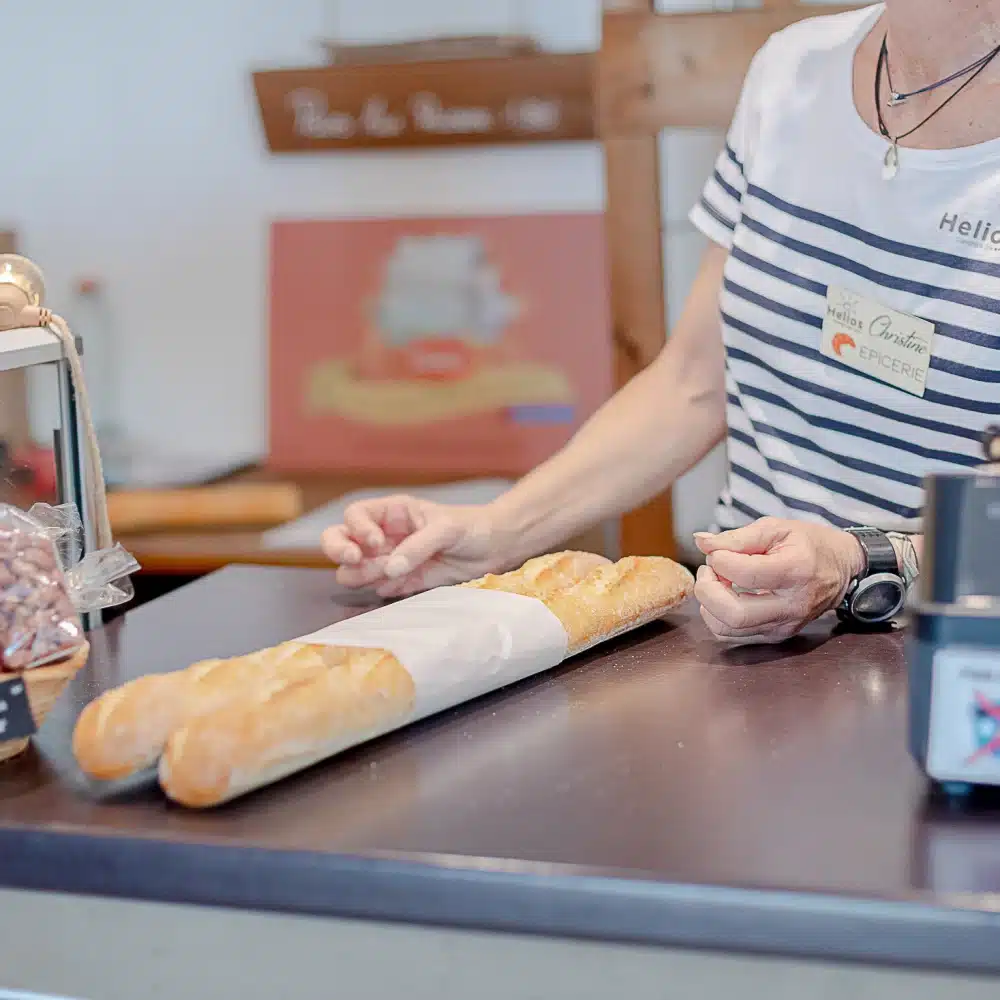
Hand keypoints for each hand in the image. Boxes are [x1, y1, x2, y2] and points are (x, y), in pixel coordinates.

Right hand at [321, 495, 498, 597]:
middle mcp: (384, 535)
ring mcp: (390, 559)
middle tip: (354, 560)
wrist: (496, 549)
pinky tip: (400, 585)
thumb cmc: (472, 527)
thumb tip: (391, 567)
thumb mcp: (446, 529)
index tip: (376, 542)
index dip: (357, 528)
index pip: (355, 515)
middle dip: (339, 550)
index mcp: (392, 513)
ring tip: (387, 573)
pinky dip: (383, 588)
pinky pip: (380, 587)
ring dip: (361, 573)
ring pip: (354, 568)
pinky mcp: (403, 582)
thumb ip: (418, 545)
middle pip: (340, 540)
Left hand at [693, 518, 864, 643]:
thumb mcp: (776, 528)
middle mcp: (792, 605)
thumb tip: (701, 541)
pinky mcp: (776, 636)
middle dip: (707, 590)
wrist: (840, 568)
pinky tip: (725, 595)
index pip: (745, 575)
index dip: (719, 560)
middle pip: (734, 614)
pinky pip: (732, 634)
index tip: (717, 551)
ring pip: (728, 629)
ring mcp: (784, 626)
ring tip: (715, 581)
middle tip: (708, 570)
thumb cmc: (807, 544)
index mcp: (797, 571)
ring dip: (709, 604)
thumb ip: (736, 537)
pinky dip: (717, 615)